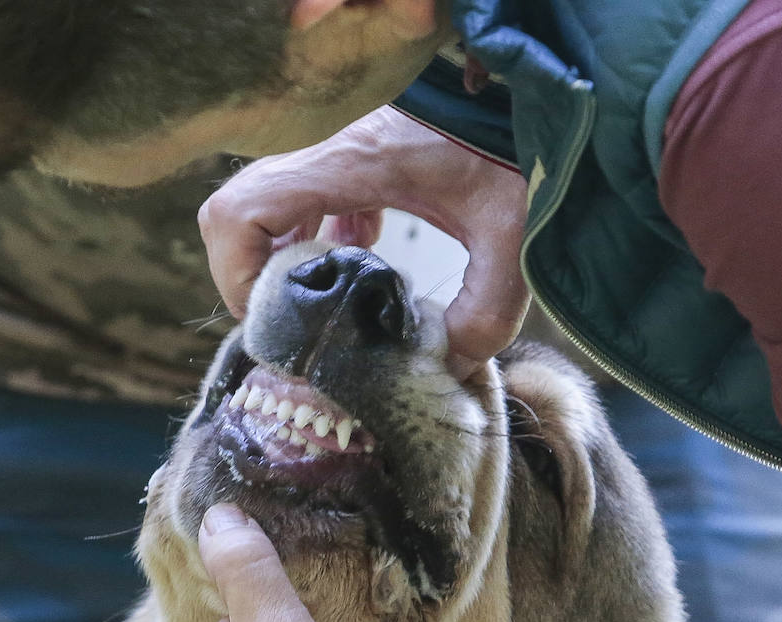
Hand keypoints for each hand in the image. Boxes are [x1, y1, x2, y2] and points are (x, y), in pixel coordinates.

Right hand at [198, 106, 528, 377]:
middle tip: (295, 325)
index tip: (274, 322)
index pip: (242, 212)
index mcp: (351, 165)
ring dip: (284, 257)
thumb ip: (485, 312)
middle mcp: (334, 152)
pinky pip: (312, 196)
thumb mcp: (513, 239)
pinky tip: (361, 265)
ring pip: (271, 204)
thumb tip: (446, 367)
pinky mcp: (365, 155)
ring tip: (324, 306)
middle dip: (251, 276)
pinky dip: (318, 236)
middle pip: (239, 211)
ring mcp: (345, 150)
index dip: (236, 275)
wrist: (546, 93)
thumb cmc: (526, 148)